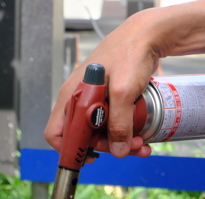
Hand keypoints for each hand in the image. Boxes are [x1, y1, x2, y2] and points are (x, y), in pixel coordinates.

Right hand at [43, 13, 160, 158]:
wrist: (148, 36)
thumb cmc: (129, 52)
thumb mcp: (123, 91)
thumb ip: (119, 123)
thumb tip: (117, 150)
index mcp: (72, 96)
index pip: (56, 132)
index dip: (69, 148)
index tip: (88, 157)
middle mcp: (80, 100)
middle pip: (82, 136)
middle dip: (104, 147)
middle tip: (126, 148)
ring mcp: (95, 101)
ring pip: (100, 133)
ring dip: (119, 143)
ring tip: (140, 144)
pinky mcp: (110, 101)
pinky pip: (113, 124)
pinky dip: (126, 133)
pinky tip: (141, 135)